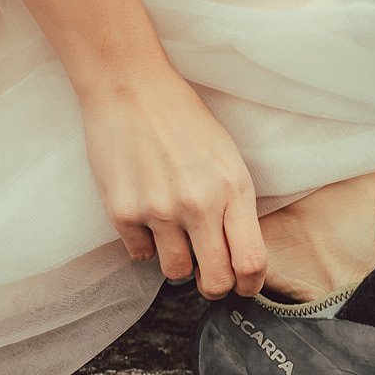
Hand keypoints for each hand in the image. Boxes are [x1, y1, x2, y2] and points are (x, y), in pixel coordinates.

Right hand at [77, 67, 266, 297]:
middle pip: (214, 281)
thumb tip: (237, 253)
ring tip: (173, 233)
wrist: (131, 88)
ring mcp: (158, 211)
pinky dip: (144, 243)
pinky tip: (144, 212)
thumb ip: (234, 204)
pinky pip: (139, 254)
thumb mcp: (226, 157)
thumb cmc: (184, 119)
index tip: (243, 286)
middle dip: (213, 286)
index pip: (251, 261)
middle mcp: (199, 205)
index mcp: (233, 189)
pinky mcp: (123, 213)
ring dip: (177, 262)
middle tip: (207, 276)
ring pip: (174, 272)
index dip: (249, 284)